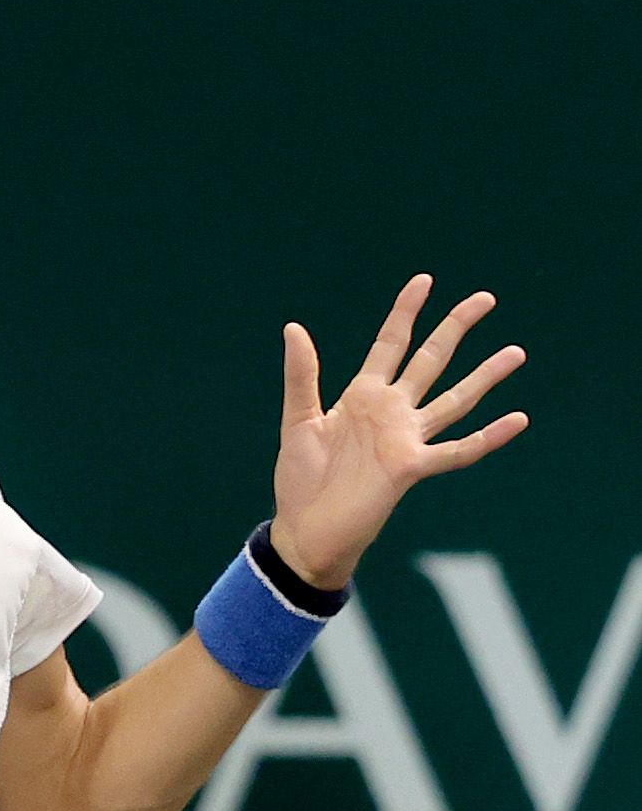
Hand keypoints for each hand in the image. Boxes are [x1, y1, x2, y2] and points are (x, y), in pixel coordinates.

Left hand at [269, 275, 527, 587]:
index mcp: (362, 396)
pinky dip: (488, 438)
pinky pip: (457, 451)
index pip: (390, 343)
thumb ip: (301, 376)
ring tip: (516, 352)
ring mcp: (405, 438)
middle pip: (431, 360)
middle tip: (486, 298)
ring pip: (454, 400)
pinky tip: (517, 420)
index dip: (406, 312)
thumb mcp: (297, 421)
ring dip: (485, 376)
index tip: (424, 280)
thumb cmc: (299, 480)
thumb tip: (293, 327)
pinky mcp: (411, 468)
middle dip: (456, 328)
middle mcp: (391, 412)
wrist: (304, 531)